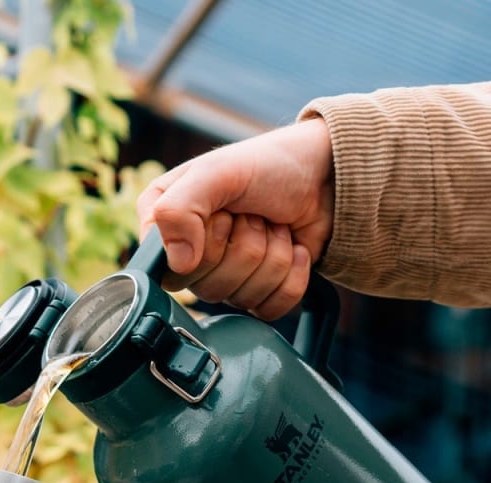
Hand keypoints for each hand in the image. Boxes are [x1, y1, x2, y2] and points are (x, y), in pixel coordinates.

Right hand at [136, 117, 335, 319]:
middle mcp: (188, 256)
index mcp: (164, 224)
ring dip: (272, 256)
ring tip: (273, 225)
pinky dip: (291, 276)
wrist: (326, 174)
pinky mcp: (257, 294)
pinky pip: (269, 309)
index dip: (206, 244)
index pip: (171, 269)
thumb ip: (179, 209)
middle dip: (246, 246)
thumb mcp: (216, 172)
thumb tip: (179, 264)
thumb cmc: (269, 164)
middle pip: (209, 288)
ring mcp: (224, 278)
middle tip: (253, 215)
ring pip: (242, 299)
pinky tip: (292, 248)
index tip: (223, 214)